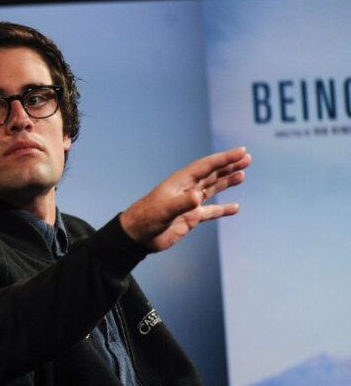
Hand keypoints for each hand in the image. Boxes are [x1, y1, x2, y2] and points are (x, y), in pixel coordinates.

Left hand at [120, 146, 251, 250]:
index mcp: (181, 182)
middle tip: (247, 158)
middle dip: (229, 165)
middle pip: (212, 174)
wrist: (138, 235)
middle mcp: (187, 189)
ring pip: (212, 189)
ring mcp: (189, 203)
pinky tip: (235, 208)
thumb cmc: (147, 218)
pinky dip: (223, 209)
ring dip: (227, 182)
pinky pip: (211, 211)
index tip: (241, 151)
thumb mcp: (164, 210)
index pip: (206, 166)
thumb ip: (182, 203)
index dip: (224, 158)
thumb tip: (197, 196)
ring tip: (243, 175)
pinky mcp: (191, 217)